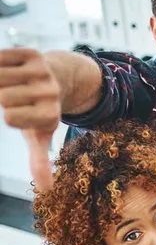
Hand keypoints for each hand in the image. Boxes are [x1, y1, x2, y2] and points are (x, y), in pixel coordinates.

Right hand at [0, 48, 61, 189]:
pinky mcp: (33, 54)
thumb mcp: (40, 134)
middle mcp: (50, 94)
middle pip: (2, 97)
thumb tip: (46, 191)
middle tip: (17, 96)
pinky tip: (11, 68)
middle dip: (3, 97)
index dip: (9, 115)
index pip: (9, 117)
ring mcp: (42, 72)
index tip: (22, 112)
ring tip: (13, 84)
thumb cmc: (41, 110)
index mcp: (50, 116)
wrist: (59, 78)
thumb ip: (39, 160)